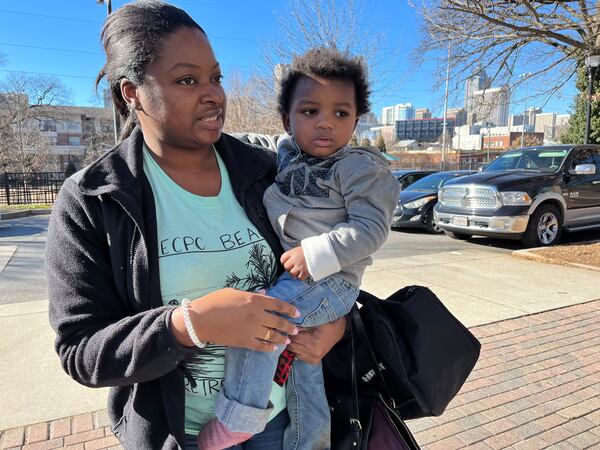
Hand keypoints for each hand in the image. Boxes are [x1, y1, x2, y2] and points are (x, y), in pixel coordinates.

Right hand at [171, 288, 299, 351]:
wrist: (200, 320)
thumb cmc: (215, 301)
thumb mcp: (234, 292)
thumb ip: (252, 294)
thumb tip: (264, 293)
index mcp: (255, 300)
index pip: (279, 305)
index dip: (290, 310)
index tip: (297, 313)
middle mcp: (256, 315)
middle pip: (279, 322)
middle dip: (289, 326)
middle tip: (296, 330)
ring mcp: (251, 330)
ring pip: (272, 336)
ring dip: (282, 338)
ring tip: (288, 340)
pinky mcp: (244, 341)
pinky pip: (261, 346)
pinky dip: (269, 347)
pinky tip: (274, 348)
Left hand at [281, 246, 309, 279]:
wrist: (320, 251)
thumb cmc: (310, 250)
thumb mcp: (299, 249)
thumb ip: (293, 254)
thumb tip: (288, 261)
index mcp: (292, 252)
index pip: (282, 259)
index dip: (284, 261)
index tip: (287, 262)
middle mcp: (295, 259)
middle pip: (286, 267)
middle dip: (288, 268)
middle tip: (293, 267)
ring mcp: (299, 266)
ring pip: (291, 273)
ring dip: (294, 273)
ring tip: (298, 271)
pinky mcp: (305, 272)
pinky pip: (299, 278)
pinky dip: (300, 277)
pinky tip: (303, 274)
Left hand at [287, 316, 345, 364]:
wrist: (338, 330)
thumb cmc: (327, 322)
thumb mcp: (315, 320)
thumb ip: (302, 323)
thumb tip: (288, 324)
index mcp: (313, 342)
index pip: (293, 337)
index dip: (290, 331)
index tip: (288, 325)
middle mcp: (313, 353)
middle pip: (292, 346)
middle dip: (290, 338)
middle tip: (290, 331)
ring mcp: (313, 359)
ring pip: (293, 351)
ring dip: (293, 344)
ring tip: (296, 336)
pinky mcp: (313, 361)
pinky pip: (298, 356)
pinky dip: (297, 349)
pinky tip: (301, 343)